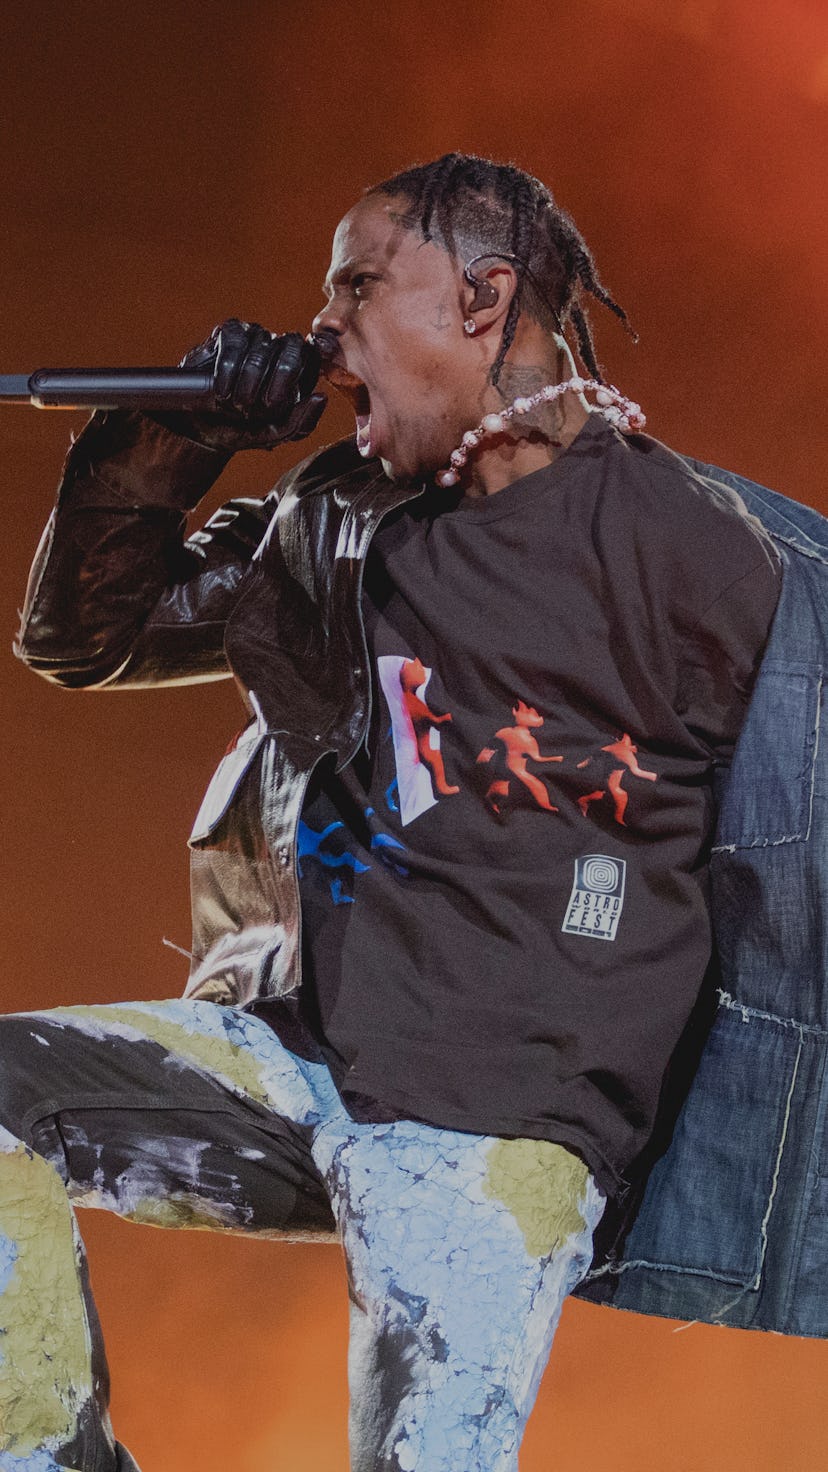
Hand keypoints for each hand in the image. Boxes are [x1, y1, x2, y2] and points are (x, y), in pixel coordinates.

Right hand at [154, 318, 326, 450]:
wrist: (204, 429)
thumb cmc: (243, 429)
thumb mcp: (274, 434)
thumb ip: (300, 422)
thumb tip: (321, 397)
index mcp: (300, 372)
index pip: (314, 354)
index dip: (303, 367)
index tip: (278, 398)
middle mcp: (280, 349)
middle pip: (292, 345)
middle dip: (277, 376)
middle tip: (257, 406)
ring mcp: (256, 338)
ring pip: (261, 346)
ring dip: (247, 379)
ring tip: (234, 405)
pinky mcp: (230, 333)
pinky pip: (234, 340)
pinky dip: (227, 367)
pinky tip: (222, 390)